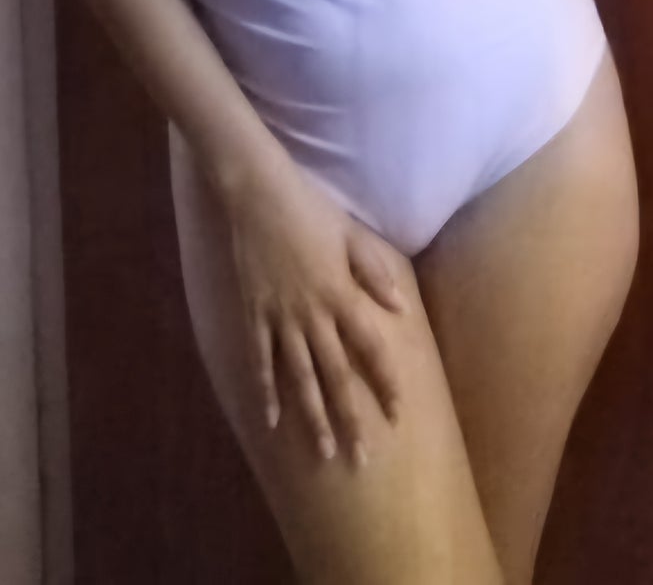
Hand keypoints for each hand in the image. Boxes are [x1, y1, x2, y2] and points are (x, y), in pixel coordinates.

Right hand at [223, 157, 406, 465]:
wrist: (256, 191)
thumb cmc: (308, 207)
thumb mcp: (351, 233)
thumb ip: (375, 272)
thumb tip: (400, 311)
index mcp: (341, 294)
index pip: (371, 349)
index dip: (385, 383)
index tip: (398, 415)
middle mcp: (313, 314)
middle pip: (336, 376)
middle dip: (350, 419)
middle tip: (360, 460)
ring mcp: (280, 317)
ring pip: (300, 378)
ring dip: (313, 417)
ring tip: (324, 453)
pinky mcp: (253, 313)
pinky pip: (261, 361)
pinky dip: (266, 392)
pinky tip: (272, 421)